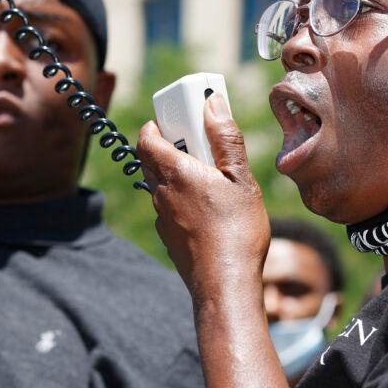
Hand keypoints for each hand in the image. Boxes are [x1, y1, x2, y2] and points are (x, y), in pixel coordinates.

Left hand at [136, 93, 269, 298]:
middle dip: (169, 145)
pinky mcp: (169, 238)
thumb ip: (225, 138)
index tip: (180, 118)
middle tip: (200, 145)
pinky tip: (210, 212)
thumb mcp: (241, 179)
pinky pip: (169, 209)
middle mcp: (161, 193)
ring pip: (160, 185)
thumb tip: (212, 103)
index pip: (147, 137)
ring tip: (210, 180)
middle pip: (151, 159)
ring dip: (177, 175)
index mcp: (176, 172)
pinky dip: (181, 201)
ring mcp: (162, 218)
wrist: (225, 284)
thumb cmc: (237, 230)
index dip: (158, 123)